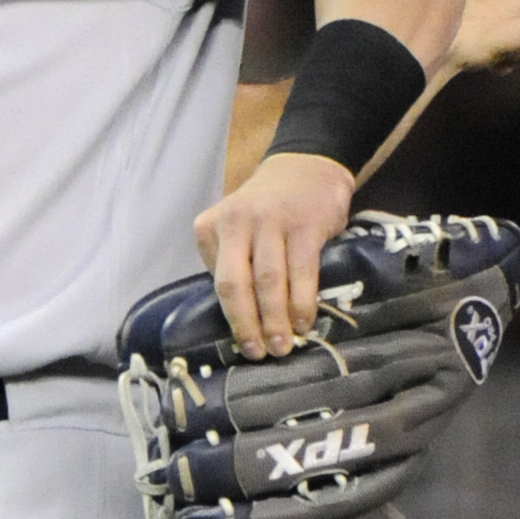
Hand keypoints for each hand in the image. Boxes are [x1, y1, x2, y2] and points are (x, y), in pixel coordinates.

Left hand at [194, 148, 354, 357]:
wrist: (307, 165)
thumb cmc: (269, 209)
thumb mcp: (237, 228)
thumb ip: (232, 262)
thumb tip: (243, 319)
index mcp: (212, 227)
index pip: (218, 282)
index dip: (231, 319)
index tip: (243, 345)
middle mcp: (236, 222)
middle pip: (235, 285)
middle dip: (247, 325)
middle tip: (259, 353)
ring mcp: (270, 221)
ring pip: (268, 281)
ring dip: (276, 320)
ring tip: (283, 346)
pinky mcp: (304, 224)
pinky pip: (301, 272)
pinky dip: (302, 302)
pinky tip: (305, 321)